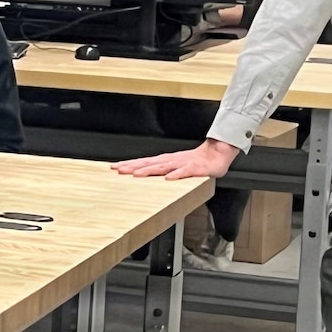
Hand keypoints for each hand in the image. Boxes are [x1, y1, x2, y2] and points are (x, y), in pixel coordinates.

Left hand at [113, 139, 239, 179]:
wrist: (217, 153)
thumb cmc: (196, 161)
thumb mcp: (175, 166)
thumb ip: (161, 170)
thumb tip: (143, 175)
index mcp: (165, 161)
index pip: (144, 162)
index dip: (129, 165)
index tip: (114, 167)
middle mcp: (171, 161)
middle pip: (148, 163)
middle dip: (133, 167)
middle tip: (118, 169)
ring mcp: (182, 164)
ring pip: (163, 167)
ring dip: (149, 170)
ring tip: (137, 174)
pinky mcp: (195, 168)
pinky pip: (185, 172)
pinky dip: (177, 174)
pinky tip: (169, 178)